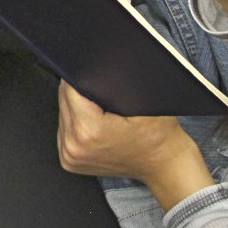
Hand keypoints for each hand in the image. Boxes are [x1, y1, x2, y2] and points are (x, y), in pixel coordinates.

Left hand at [56, 82, 213, 209]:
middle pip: (63, 101)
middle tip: (104, 93)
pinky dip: (76, 123)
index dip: (82, 76)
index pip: (69, 89)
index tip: (94, 73)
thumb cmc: (158, 135)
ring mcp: (70, 156)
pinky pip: (65, 130)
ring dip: (77, 108)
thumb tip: (99, 62)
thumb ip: (117, 81)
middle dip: (80, 91)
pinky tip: (95, 123)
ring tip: (101, 110)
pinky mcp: (70, 162)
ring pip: (63, 115)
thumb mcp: (144, 100)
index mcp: (88, 131)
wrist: (164, 165)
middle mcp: (74, 146)